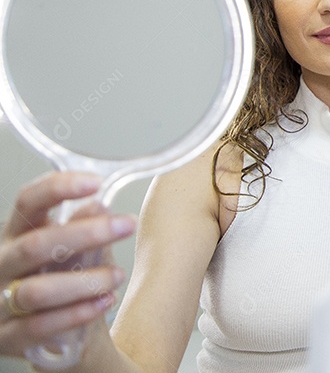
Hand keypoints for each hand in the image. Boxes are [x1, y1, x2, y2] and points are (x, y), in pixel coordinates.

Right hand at [0, 172, 134, 356]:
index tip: (95, 182)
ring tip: (118, 275)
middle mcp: (0, 265)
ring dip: (83, 282)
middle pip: (34, 246)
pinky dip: (76, 314)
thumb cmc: (63, 279)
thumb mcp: (74, 249)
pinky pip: (38, 327)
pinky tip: (104, 301)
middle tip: (127, 225)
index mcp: (15, 234)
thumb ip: (83, 228)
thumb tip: (98, 206)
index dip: (58, 188)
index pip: (28, 202)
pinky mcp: (5, 338)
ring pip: (35, 291)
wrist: (57, 334)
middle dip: (85, 234)